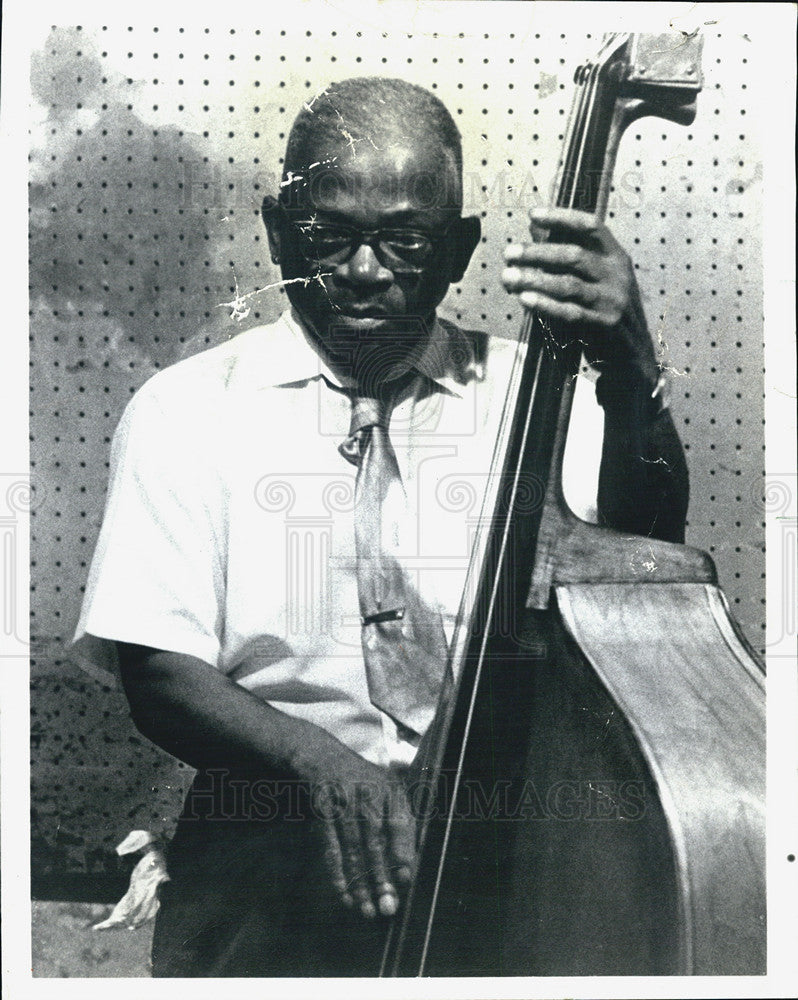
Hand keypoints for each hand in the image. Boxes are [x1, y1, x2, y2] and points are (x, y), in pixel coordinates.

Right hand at [296, 738, 415, 919]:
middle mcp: (368, 791)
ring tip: (366, 910)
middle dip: (381, 876)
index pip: (401, 823)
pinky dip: (335, 870)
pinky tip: (343, 892)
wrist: (322, 755)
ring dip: (359, 881)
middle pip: (375, 840)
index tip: (406, 879)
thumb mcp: (386, 791)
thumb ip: (400, 822)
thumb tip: (408, 866)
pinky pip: (330, 844)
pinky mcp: (323, 807)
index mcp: (391, 788)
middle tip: (387, 907)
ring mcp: (343, 798)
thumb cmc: (362, 781)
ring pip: (352, 847)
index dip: (403, 851)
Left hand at [502, 206, 658, 384]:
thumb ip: (567, 254)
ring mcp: (612, 300)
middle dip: (537, 252)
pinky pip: (569, 312)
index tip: (533, 215)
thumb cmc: (605, 308)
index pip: (590, 227)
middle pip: (574, 255)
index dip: (562, 217)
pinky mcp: (604, 324)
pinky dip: (545, 304)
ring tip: (507, 277)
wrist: (632, 351)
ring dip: (534, 279)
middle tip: (509, 253)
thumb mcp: (594, 277)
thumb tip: (535, 229)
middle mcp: (617, 274)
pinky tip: (524, 298)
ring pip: (568, 284)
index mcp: (616, 256)